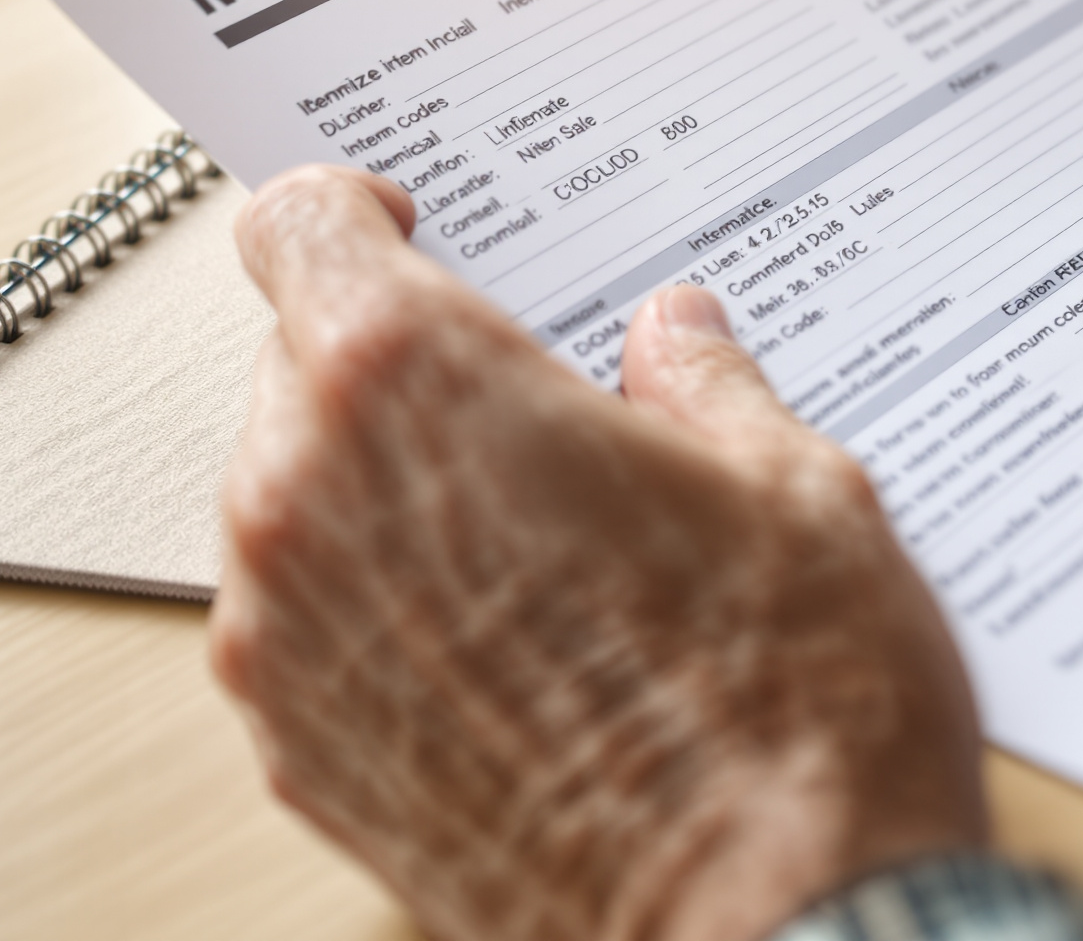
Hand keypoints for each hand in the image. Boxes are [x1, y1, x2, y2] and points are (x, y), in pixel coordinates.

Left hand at [209, 166, 984, 940]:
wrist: (778, 930)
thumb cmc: (790, 715)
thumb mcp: (794, 487)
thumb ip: (703, 383)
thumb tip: (674, 339)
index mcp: (415, 385)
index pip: (296, 229)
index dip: (352, 213)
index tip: (405, 228)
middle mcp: (310, 505)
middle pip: (299, 368)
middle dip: (401, 370)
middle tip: (531, 408)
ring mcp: (288, 646)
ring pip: (295, 505)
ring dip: (389, 498)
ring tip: (549, 549)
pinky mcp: (303, 757)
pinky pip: (308, 632)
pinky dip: (384, 614)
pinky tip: (521, 651)